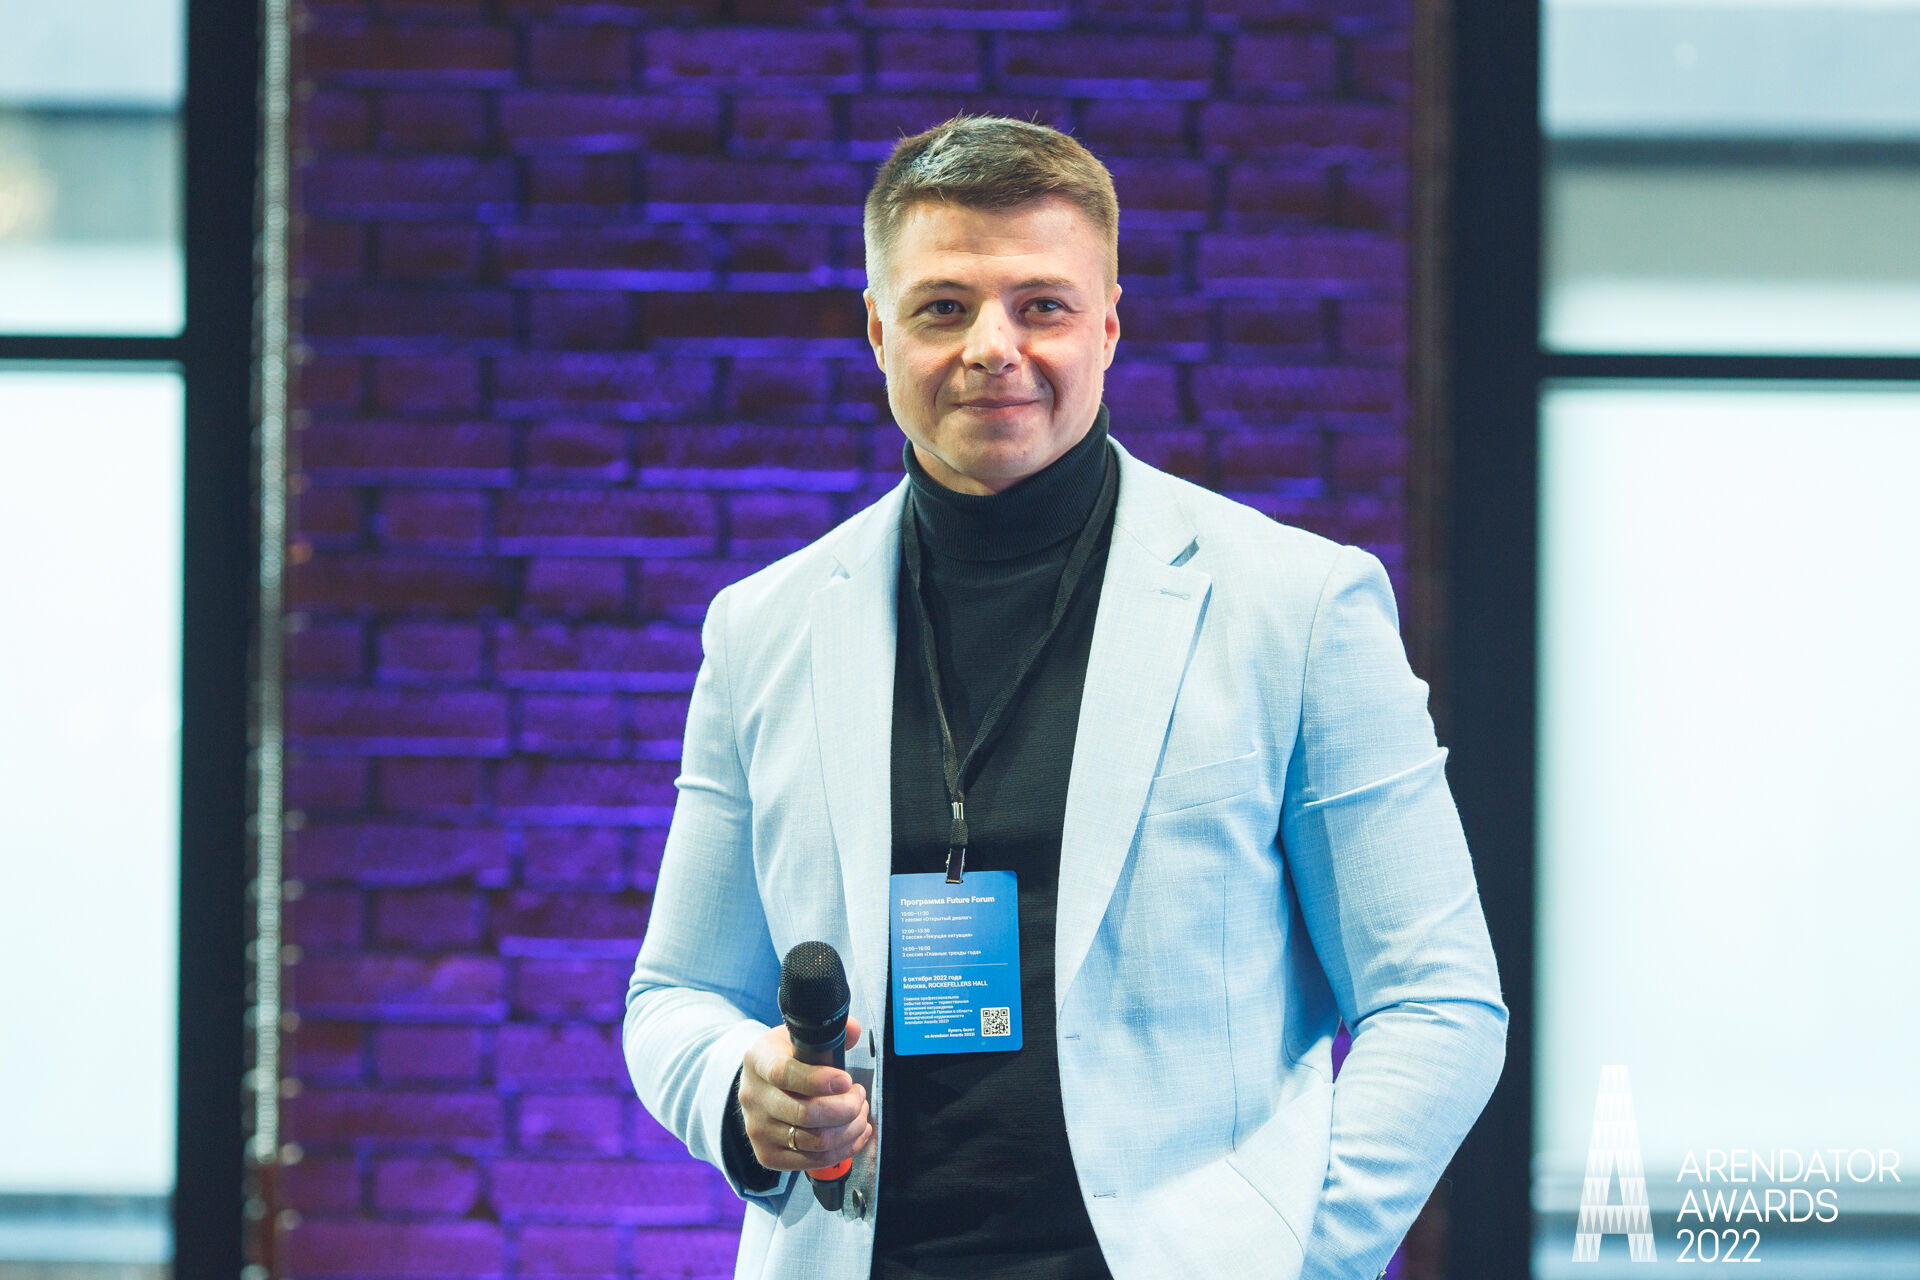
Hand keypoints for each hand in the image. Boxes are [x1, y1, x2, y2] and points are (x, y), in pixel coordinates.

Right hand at [737, 1016, 872, 1172]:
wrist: (758, 1085)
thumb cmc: (785, 1058)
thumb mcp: (799, 1035)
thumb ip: (830, 1032)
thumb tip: (853, 1030)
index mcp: (758, 1060)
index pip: (783, 1073)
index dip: (818, 1080)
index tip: (845, 1080)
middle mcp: (753, 1096)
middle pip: (804, 1114)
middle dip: (845, 1107)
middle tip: (858, 1095)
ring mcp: (758, 1129)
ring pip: (815, 1141)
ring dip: (849, 1129)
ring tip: (859, 1112)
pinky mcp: (767, 1154)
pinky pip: (813, 1161)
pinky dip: (843, 1149)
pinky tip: (855, 1134)